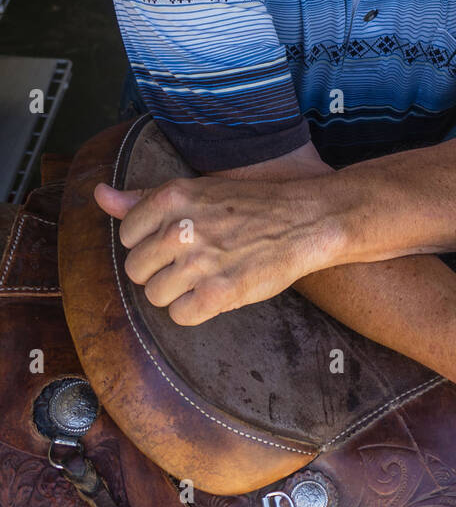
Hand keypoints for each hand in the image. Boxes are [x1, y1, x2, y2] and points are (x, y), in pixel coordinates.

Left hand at [92, 176, 331, 325]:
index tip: (178, 240)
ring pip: (154, 296)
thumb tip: (99, 195)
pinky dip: (195, 310)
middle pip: (135, 270)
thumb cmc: (250, 206)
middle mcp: (181, 229)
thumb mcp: (196, 190)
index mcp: (172, 198)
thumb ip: (143, 198)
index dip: (150, 242)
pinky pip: (180, 316)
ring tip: (206, 276)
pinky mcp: (219, 293)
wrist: (305, 220)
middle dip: (160, 270)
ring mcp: (200, 262)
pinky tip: (215, 293)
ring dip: (178, 293)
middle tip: (194, 261)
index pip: (127, 235)